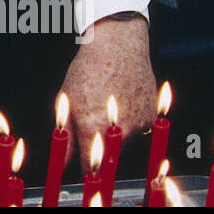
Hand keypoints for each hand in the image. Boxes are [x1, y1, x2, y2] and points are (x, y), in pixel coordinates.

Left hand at [57, 15, 155, 171]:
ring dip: (117, 133)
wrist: (118, 46)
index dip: (86, 168)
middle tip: (94, 118)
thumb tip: (61, 164)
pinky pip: (140, 129)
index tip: (84, 165)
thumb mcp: (68, 102)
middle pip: (108, 155)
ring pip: (125, 142)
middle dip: (100, 147)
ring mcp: (138, 124)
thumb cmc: (88, 70)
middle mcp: (118, 131)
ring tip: (108, 104)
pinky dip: (131, 121)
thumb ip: (66, 138)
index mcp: (93, 128)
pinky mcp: (151, 117)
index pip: (90, 167)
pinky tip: (122, 100)